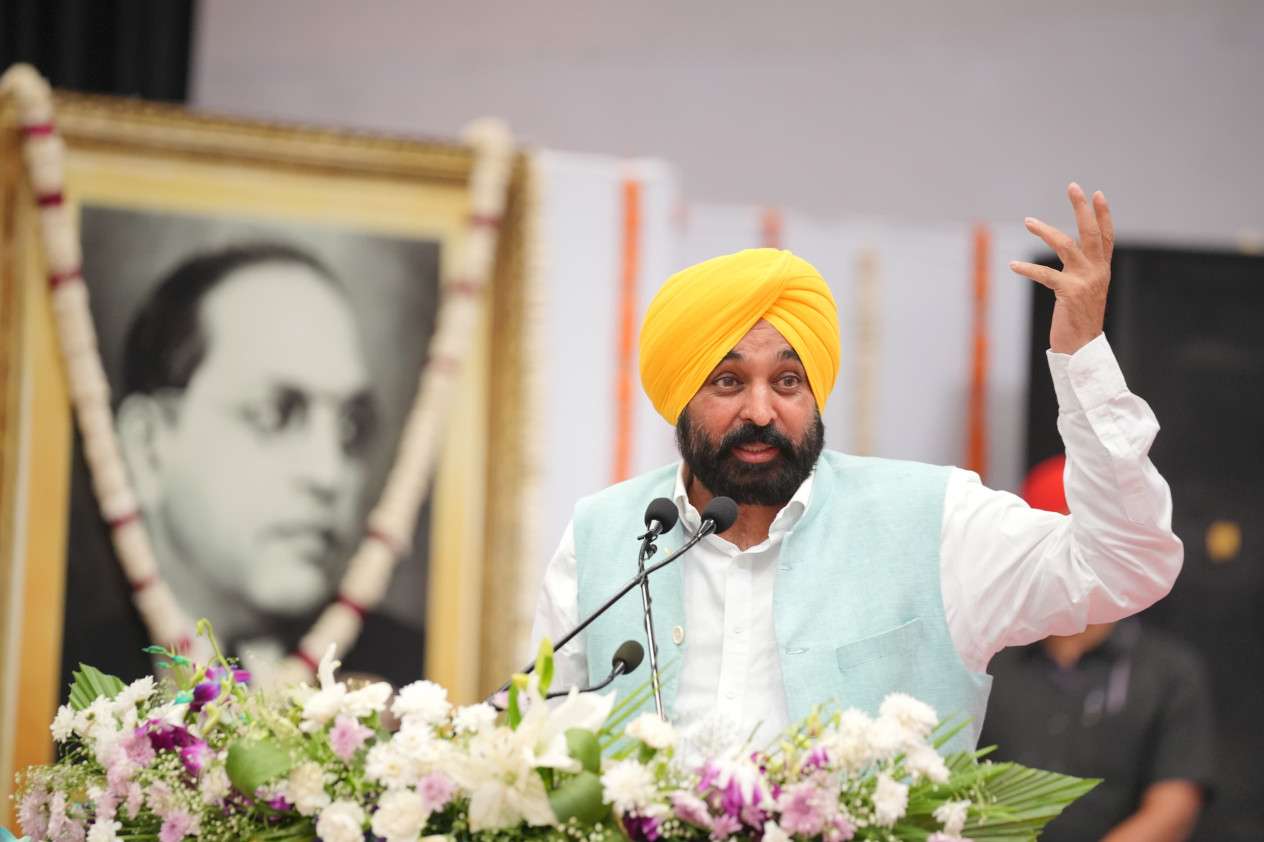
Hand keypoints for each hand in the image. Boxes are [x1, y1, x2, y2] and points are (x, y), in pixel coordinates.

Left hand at [1010, 183, 1113, 354]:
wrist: (1083, 350)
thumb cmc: (1080, 322)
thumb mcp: (1087, 293)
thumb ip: (1083, 274)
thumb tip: (1072, 257)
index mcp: (1102, 270)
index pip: (1106, 237)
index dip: (1103, 214)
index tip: (1097, 193)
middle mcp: (1097, 271)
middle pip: (1091, 232)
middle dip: (1082, 207)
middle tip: (1073, 186)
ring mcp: (1085, 280)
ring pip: (1066, 245)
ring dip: (1046, 230)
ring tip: (1028, 221)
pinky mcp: (1069, 292)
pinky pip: (1045, 274)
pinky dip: (1028, 268)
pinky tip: (1013, 265)